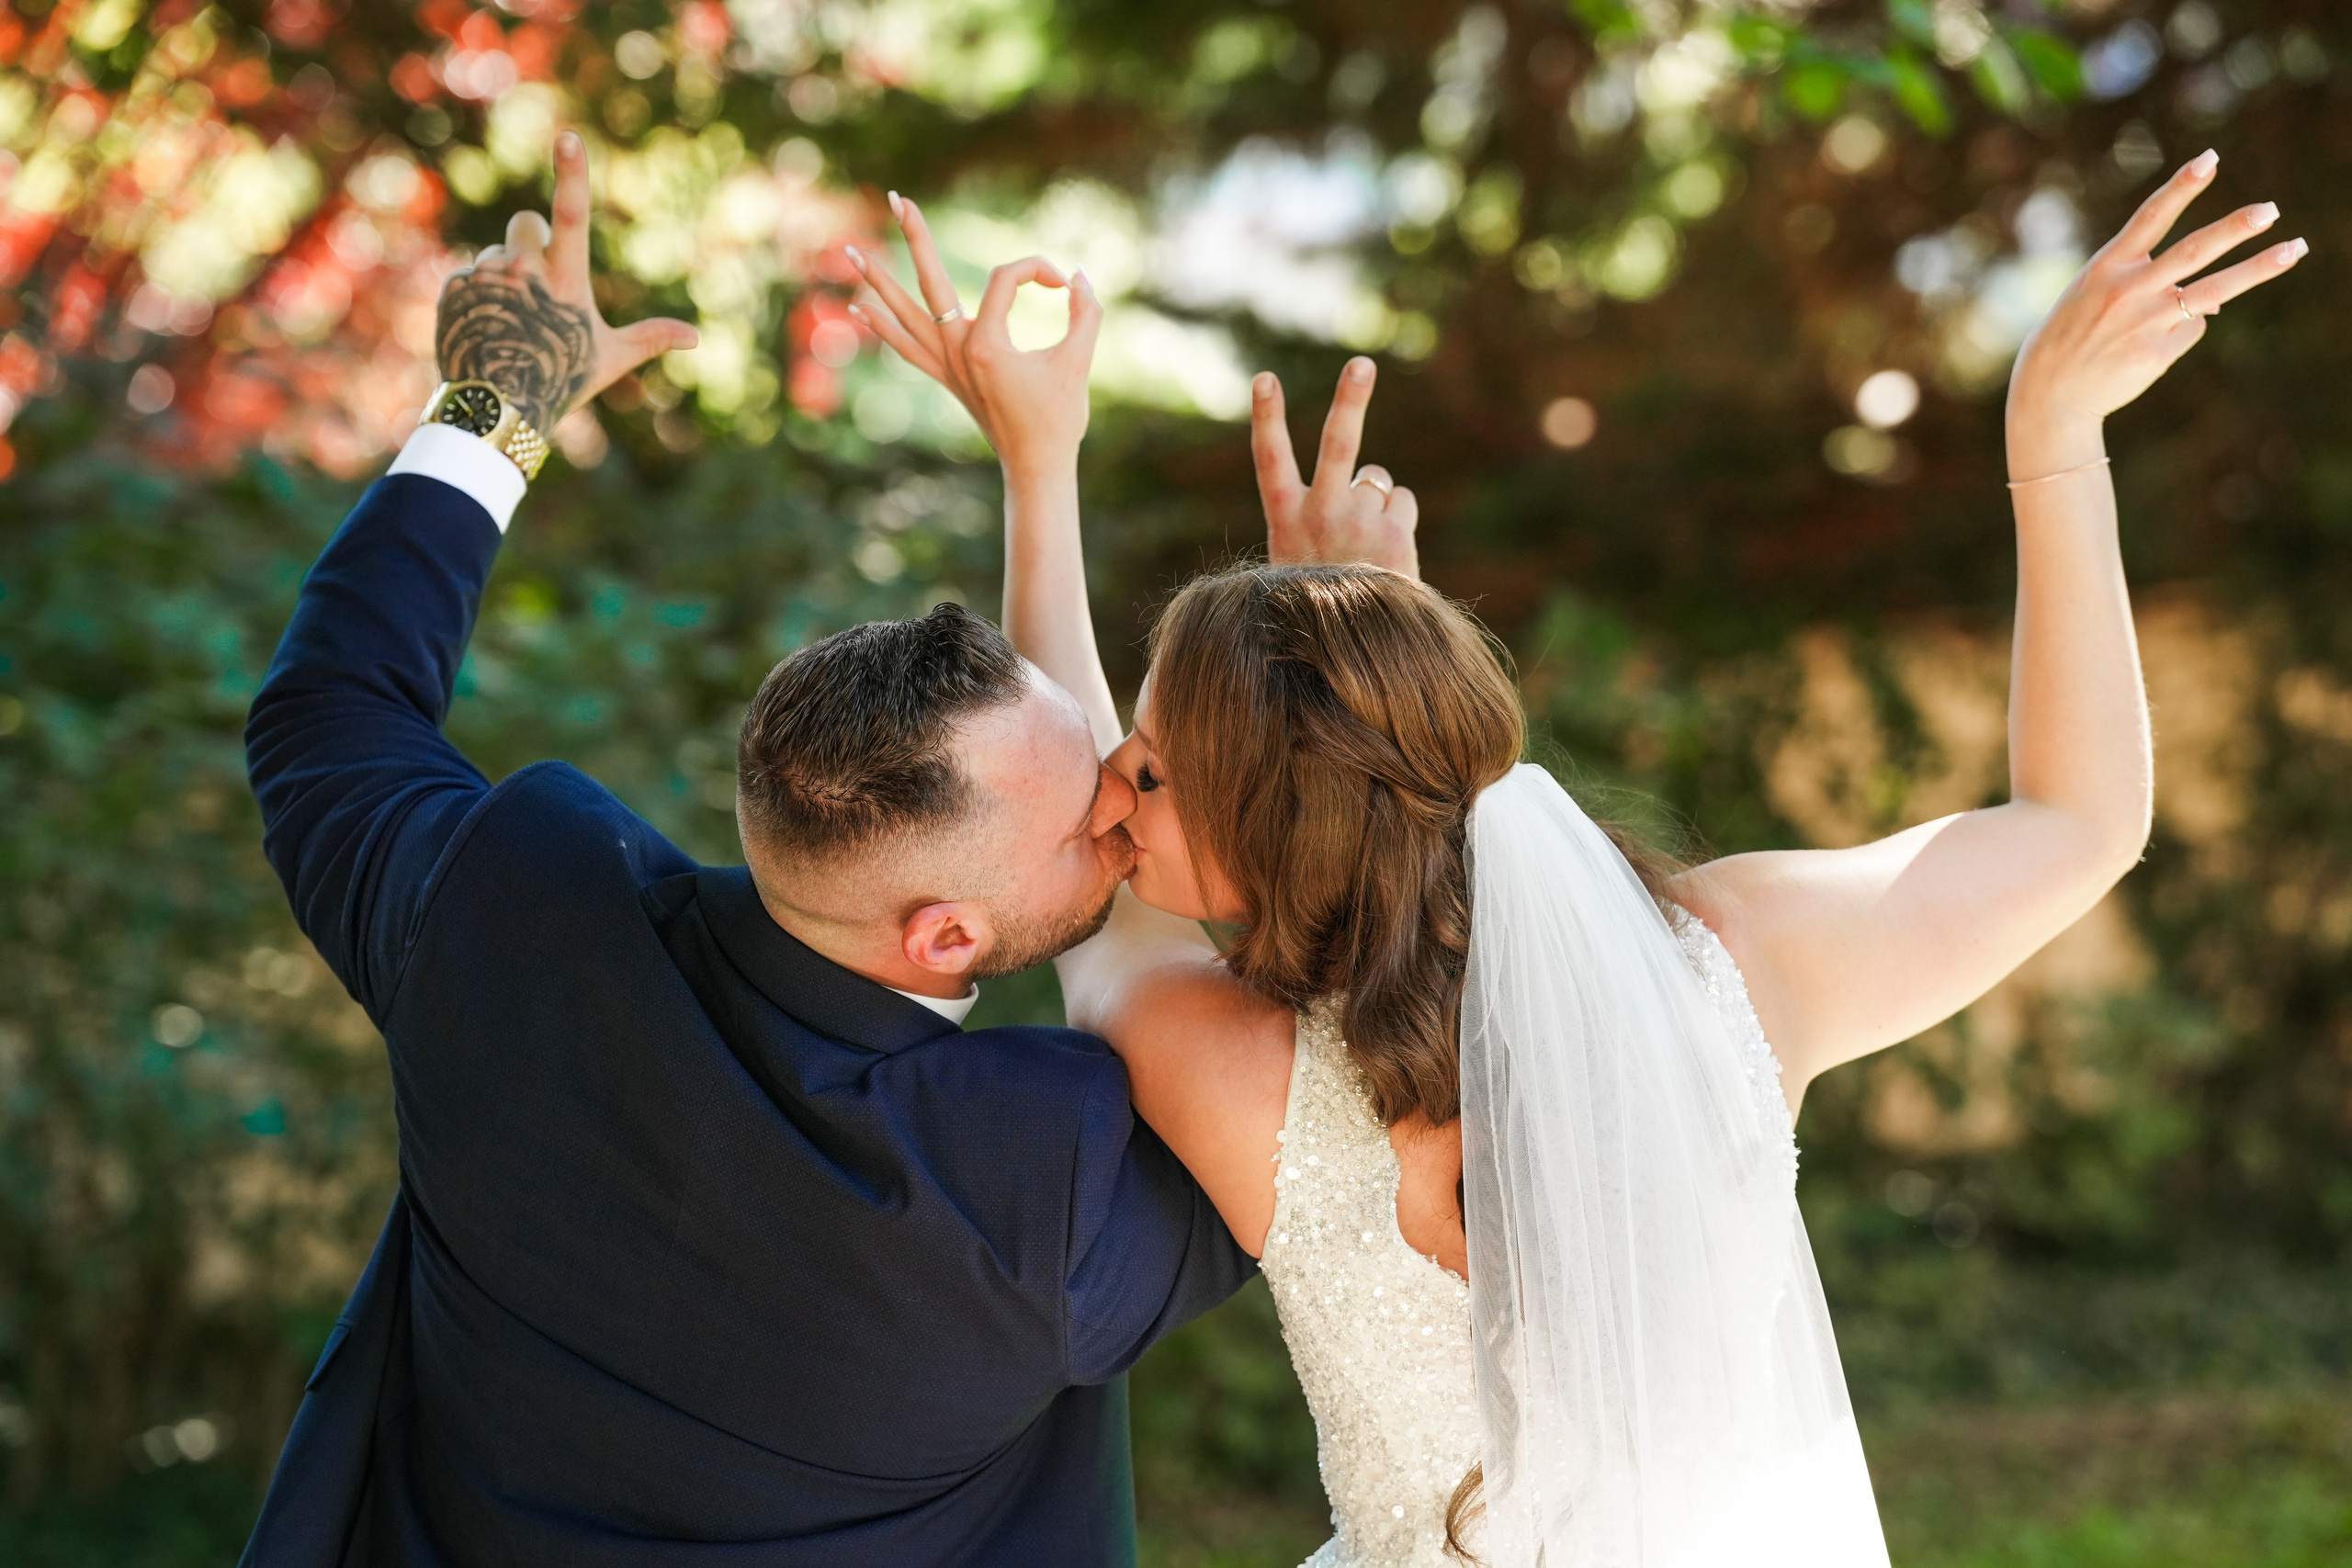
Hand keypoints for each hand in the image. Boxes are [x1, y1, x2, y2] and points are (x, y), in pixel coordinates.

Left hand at [433, 131, 697, 435]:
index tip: (568, 136)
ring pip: (496, 253)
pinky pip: (469, 274)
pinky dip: (479, 296)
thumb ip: (650, 338)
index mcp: (565, 279)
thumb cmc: (561, 382)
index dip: (572, 173)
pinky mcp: (455, 287)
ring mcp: (486, 276)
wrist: (495, 410)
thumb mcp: (610, 359)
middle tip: (539, 288)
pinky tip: (487, 328)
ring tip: (512, 322)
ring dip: (504, 275)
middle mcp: (523, 269)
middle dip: (532, 243)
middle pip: (526, 223)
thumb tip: (695, 338)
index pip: (572, 215)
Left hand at [847, 194, 1100, 477]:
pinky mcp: (946, 378)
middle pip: (930, 281)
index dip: (1037, 270)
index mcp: (989, 345)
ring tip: (849, 250)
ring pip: (904, 315)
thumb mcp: (1080, 361)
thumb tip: (1077, 276)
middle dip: (915, 236)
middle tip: (897, 199)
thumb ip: (1086, 312)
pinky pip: (905, 348)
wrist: (1036, 466)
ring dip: (878, 281)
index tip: (1062, 284)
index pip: (1006, 280)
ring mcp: (947, 366)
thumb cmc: (1059, 418)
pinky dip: (882, 327)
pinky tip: (859, 309)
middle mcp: (958, 351)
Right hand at [1253, 358, 1418, 578]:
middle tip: (1361, 365)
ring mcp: (1360, 524)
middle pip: (1338, 445)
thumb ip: (1324, 513)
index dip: (1267, 417)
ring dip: (1376, 501)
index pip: (1270, 460)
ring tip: (1364, 544)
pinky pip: (1401, 501)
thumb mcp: (1300, 558)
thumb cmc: (1319, 596)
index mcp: (1285, 519)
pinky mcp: (1395, 534)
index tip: (1264, 378)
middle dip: (1350, 399)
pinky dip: (1398, 519)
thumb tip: (1375, 476)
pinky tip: (1386, 552)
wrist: (1351, 648)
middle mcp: (1320, 515)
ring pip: (1377, 480)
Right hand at [2008, 150, 2303, 472]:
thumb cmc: (2072, 336)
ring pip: (2213, 290)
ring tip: (2294, 249)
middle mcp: (2128, 289)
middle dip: (2235, 228)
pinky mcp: (2157, 353)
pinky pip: (2190, 329)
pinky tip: (2151, 343)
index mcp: (2107, 267)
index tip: (2209, 160)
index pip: (2151, 218)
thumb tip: (2218, 301)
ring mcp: (2145, 322)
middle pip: (2193, 251)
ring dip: (2256, 268)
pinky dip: (2181, 329)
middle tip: (2270, 210)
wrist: (2049, 393)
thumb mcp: (2097, 297)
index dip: (2181, 187)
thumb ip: (2150, 285)